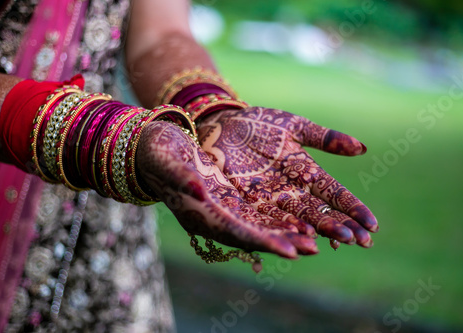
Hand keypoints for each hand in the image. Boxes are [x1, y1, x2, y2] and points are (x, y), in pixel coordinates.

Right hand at [135, 121, 318, 260]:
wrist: (149, 145)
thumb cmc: (153, 151)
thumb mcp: (165, 159)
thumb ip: (181, 177)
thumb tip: (199, 191)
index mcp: (196, 213)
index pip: (233, 232)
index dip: (262, 241)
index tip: (289, 250)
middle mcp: (210, 216)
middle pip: (251, 234)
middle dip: (280, 242)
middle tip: (313, 249)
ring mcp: (219, 207)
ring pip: (256, 224)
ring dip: (283, 232)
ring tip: (313, 239)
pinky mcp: (226, 196)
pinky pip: (254, 209)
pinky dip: (274, 215)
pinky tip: (296, 216)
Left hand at [197, 107, 377, 247]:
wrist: (220, 125)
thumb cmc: (258, 124)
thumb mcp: (294, 127)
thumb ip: (324, 138)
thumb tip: (362, 148)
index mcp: (306, 172)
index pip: (335, 193)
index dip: (353, 208)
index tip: (372, 225)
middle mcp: (292, 190)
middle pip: (320, 211)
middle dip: (341, 226)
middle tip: (361, 241)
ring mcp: (271, 199)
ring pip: (298, 219)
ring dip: (317, 231)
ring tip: (336, 242)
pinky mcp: (248, 203)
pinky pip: (268, 220)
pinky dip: (285, 230)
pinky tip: (300, 240)